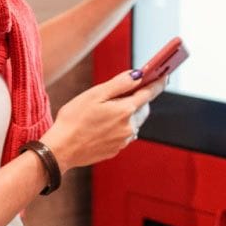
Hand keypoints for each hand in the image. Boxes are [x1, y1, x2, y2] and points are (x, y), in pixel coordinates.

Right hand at [40, 70, 166, 172]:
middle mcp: (129, 127)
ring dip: (128, 113)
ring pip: (134, 122)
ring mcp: (124, 140)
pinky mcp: (116, 150)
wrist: (61, 149)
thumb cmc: (74, 119)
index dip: (157, 82)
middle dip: (138, 98)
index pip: (148, 93)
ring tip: (106, 110)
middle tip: (123, 92)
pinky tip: (102, 125)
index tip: (164, 75)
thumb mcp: (95, 94)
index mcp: (125, 110)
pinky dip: (119, 126)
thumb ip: (119, 83)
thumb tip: (138, 74)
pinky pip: (124, 134)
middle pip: (142, 108)